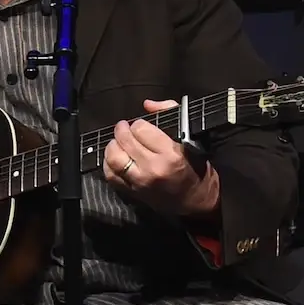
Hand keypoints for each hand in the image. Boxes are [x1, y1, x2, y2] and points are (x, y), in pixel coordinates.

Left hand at [102, 99, 218, 216]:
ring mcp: (140, 182)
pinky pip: (111, 175)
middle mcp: (153, 168)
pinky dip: (108, 164)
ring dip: (112, 146)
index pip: (141, 130)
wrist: (196, 200)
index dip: (138, 124)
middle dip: (121, 130)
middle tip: (122, 127)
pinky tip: (114, 158)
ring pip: (114, 159)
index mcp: (171, 154)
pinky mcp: (132, 192)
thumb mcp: (190, 138)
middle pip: (125, 142)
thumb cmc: (195, 167)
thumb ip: (170, 115)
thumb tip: (148, 104)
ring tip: (117, 141)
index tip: (140, 125)